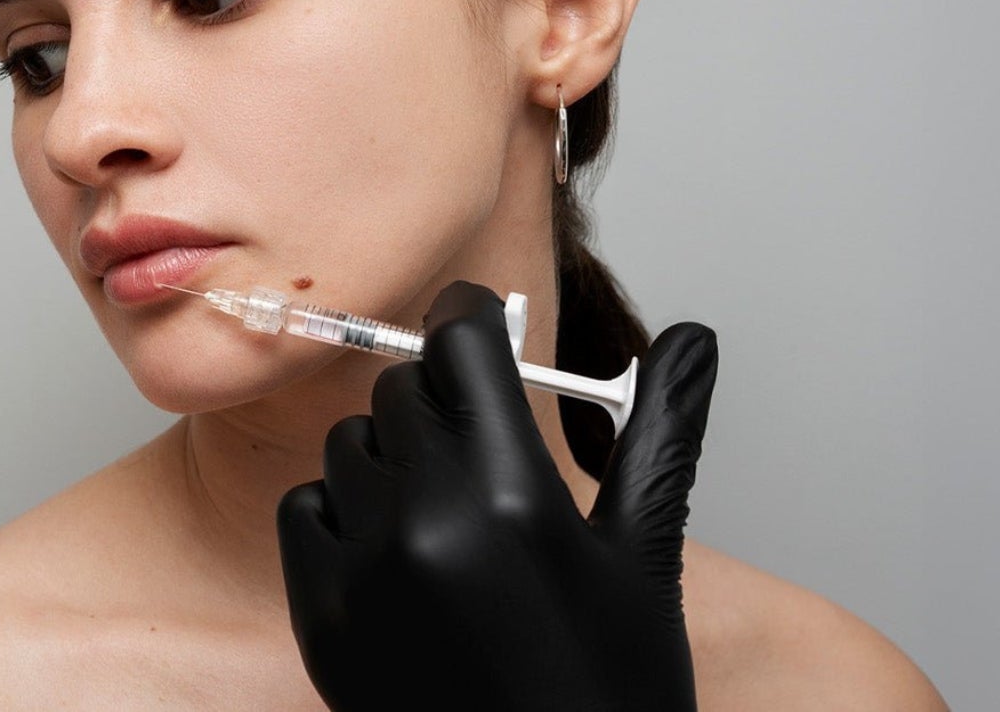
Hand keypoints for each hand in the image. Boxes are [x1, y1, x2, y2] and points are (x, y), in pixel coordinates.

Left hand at [276, 280, 717, 711]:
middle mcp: (432, 522)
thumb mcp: (644, 558)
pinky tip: (397, 559)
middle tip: (482, 453)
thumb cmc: (607, 687)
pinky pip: (305, 508)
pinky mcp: (320, 615)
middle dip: (440, 401)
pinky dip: (342, 516)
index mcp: (520, 497)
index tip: (474, 328)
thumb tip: (694, 338)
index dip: (468, 324)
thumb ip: (661, 431)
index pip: (458, 343)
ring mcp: (367, 570)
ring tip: (449, 524)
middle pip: (401, 388)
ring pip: (347, 443)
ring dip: (390, 461)